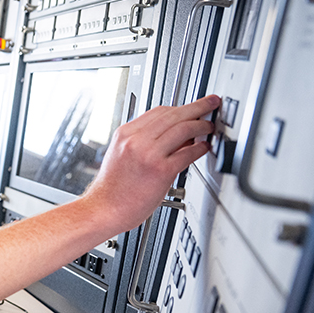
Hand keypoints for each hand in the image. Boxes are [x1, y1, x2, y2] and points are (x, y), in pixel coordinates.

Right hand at [83, 94, 219, 232]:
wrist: (104, 209)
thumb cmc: (112, 188)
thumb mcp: (121, 154)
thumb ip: (143, 142)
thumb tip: (173, 136)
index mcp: (125, 133)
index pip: (158, 111)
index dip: (180, 107)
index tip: (190, 107)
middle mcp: (136, 140)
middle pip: (173, 114)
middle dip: (197, 107)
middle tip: (210, 103)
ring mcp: (148, 154)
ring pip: (183, 129)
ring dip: (201, 125)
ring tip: (209, 127)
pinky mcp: (160, 171)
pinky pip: (188, 153)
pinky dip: (200, 148)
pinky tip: (204, 148)